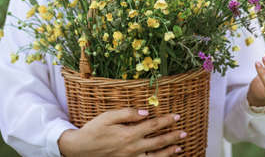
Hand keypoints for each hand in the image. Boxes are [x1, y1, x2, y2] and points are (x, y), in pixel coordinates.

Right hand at [58, 108, 185, 156]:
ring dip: (169, 152)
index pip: (153, 125)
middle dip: (172, 136)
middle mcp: (132, 148)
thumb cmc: (94, 130)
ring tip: (180, 147)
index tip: (177, 116)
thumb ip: (127, 113)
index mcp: (129, 133)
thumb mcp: (108, 116)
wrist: (79, 149)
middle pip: (158, 142)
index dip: (166, 121)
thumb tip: (145, 112)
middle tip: (184, 132)